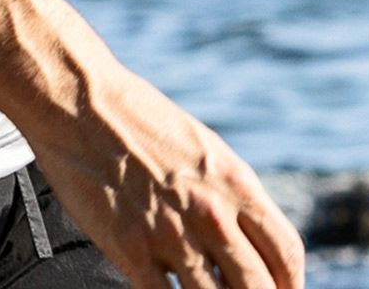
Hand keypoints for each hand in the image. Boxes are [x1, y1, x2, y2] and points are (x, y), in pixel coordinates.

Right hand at [32, 59, 305, 288]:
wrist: (78, 98)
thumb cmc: (134, 116)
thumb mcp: (200, 147)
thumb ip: (226, 194)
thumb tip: (242, 240)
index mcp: (234, 180)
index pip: (285, 254)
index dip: (290, 287)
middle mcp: (210, 210)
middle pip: (258, 288)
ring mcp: (170, 232)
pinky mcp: (131, 248)